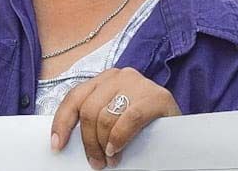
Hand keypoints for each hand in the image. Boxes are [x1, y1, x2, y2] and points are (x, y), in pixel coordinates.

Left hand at [50, 67, 180, 168]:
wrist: (180, 130)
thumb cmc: (142, 125)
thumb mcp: (113, 117)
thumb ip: (95, 118)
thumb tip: (64, 138)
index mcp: (105, 79)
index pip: (74, 97)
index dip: (62, 122)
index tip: (57, 144)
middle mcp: (120, 75)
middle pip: (88, 110)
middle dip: (88, 141)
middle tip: (95, 162)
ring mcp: (139, 83)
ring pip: (105, 116)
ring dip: (104, 144)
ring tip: (111, 160)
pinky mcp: (157, 96)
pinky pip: (129, 119)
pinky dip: (119, 138)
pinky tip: (117, 150)